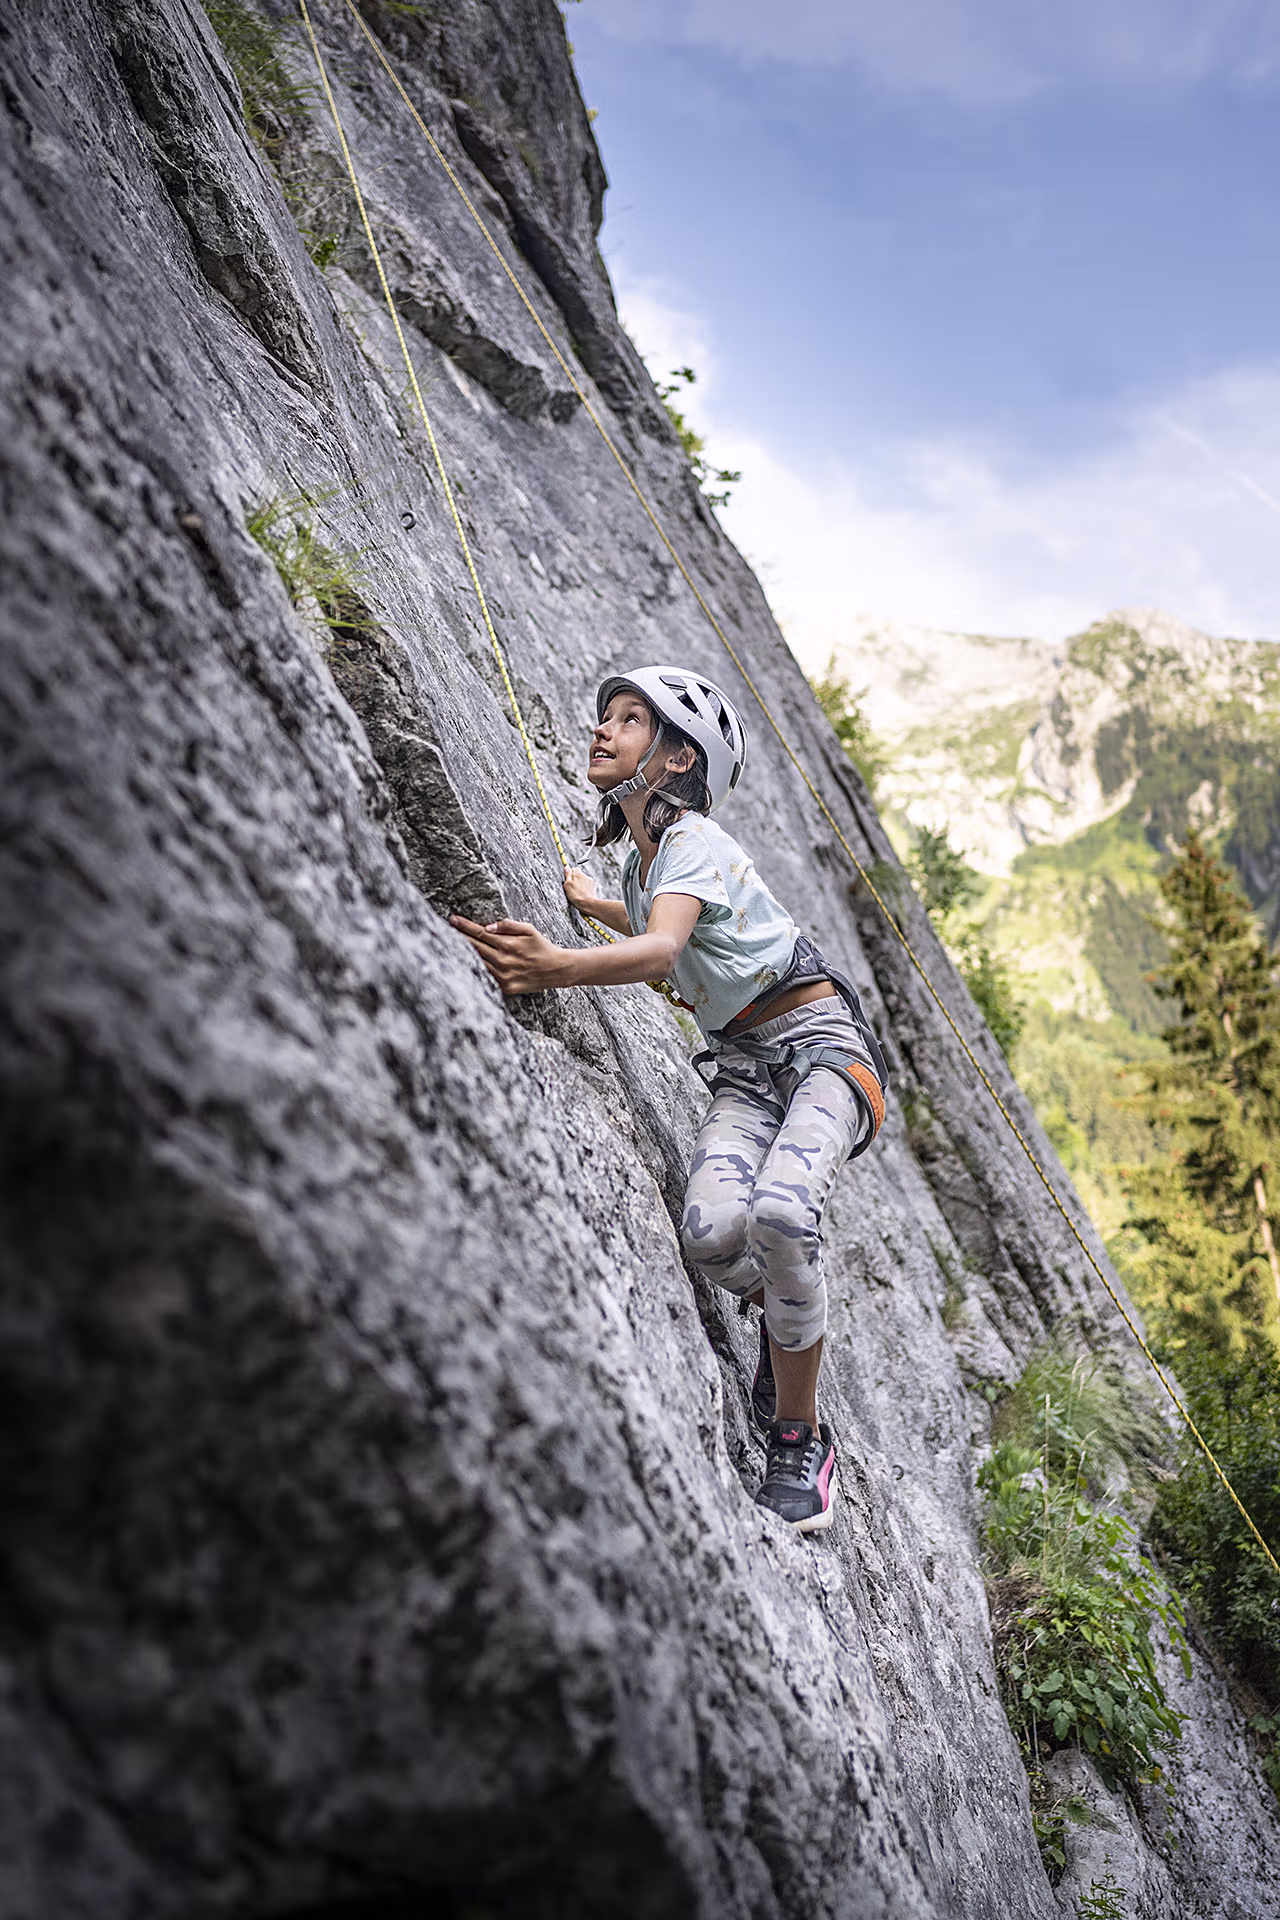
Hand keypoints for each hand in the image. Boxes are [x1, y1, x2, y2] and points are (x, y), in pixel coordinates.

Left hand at [449, 915, 575, 994]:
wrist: (556, 970)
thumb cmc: (542, 947)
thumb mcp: (529, 930)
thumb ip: (509, 926)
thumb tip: (488, 926)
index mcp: (508, 944)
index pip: (480, 933)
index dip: (465, 926)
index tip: (452, 919)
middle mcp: (503, 960)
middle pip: (474, 947)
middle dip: (458, 937)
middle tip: (445, 929)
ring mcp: (503, 976)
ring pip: (477, 962)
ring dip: (463, 953)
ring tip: (449, 944)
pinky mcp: (504, 987)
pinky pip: (485, 976)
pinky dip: (474, 969)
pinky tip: (464, 962)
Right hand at [563, 866, 596, 910]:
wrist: (587, 903)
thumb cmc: (576, 895)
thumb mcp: (567, 885)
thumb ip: (567, 875)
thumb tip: (566, 867)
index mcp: (578, 874)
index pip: (573, 869)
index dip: (570, 875)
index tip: (568, 881)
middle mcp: (585, 876)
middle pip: (578, 875)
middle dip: (575, 880)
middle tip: (572, 888)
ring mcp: (590, 881)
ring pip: (583, 880)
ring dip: (580, 884)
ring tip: (577, 892)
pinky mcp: (593, 887)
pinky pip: (587, 885)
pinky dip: (585, 888)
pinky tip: (582, 894)